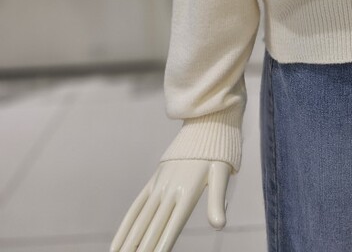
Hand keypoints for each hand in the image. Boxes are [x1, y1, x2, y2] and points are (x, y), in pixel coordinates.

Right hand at [110, 159, 232, 251]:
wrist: (207, 124)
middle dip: (142, 248)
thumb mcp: (223, 174)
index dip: (161, 246)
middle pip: (152, 227)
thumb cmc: (219, 152)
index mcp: (187, 192)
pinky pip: (137, 206)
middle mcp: (170, 190)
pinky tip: (117, 244)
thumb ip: (216, 201)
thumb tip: (220, 226)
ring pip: (140, 220)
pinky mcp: (155, 180)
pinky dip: (126, 226)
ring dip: (129, 242)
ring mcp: (159, 185)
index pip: (171, 228)